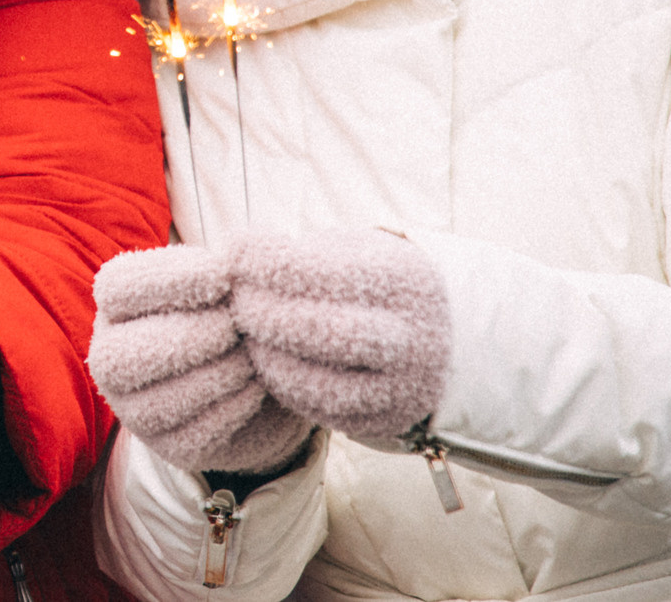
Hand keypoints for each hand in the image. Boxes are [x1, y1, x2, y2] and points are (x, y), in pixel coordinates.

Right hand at [89, 244, 311, 474]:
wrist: (255, 376)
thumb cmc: (231, 313)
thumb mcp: (224, 285)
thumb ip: (226, 272)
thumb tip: (242, 259)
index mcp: (116, 305)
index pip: (119, 289)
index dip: (168, 280)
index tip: (223, 276)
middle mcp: (109, 357)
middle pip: (122, 355)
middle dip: (188, 338)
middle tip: (235, 327)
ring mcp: (133, 408)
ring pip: (155, 402)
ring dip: (213, 376)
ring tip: (250, 357)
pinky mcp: (167, 445)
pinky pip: (190, 435)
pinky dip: (228, 410)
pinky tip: (253, 389)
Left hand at [232, 230, 448, 440]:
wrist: (436, 332)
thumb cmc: (373, 279)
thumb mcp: (352, 250)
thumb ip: (302, 254)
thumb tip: (239, 254)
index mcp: (406, 284)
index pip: (323, 274)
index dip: (268, 262)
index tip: (234, 249)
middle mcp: (413, 340)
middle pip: (319, 331)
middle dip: (262, 310)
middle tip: (236, 295)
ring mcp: (404, 388)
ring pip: (316, 381)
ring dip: (266, 353)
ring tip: (246, 326)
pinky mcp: (385, 421)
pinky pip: (321, 411)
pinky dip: (283, 384)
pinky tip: (267, 356)